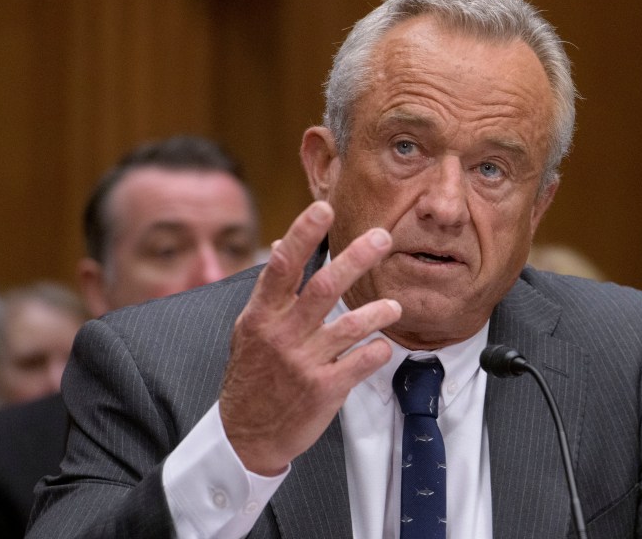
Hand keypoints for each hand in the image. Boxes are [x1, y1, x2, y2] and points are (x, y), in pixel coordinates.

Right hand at [219, 200, 400, 475]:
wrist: (246, 434)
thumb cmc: (252, 375)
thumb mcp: (250, 329)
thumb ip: (270, 291)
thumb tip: (278, 244)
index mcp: (261, 315)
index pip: (283, 266)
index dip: (303, 234)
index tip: (324, 208)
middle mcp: (282, 335)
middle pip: (325, 287)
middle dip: (357, 258)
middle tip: (383, 237)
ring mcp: (304, 363)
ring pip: (349, 325)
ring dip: (377, 312)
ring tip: (395, 306)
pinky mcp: (324, 389)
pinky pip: (361, 362)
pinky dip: (377, 350)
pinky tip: (382, 346)